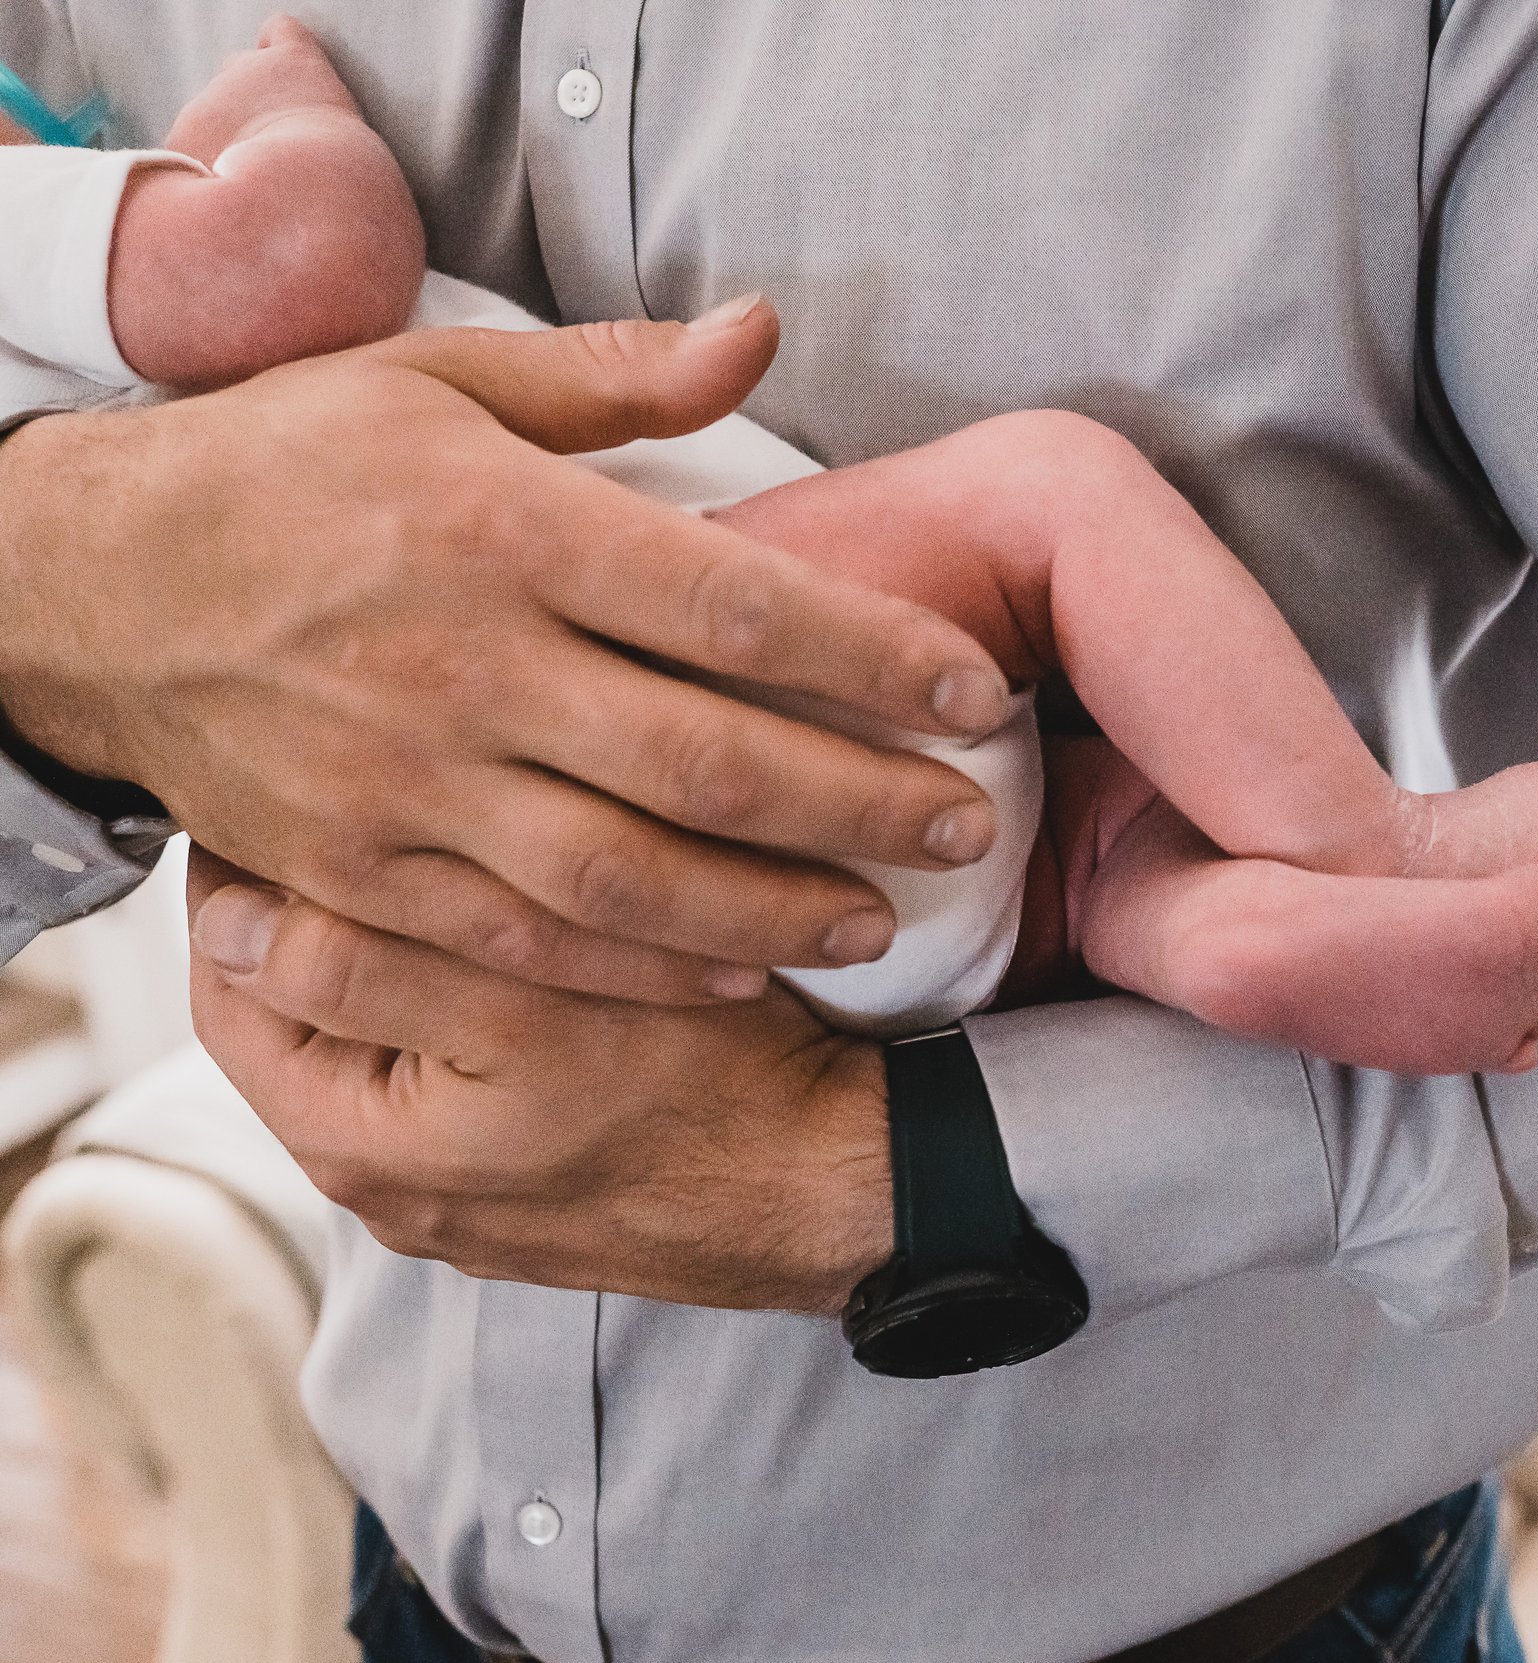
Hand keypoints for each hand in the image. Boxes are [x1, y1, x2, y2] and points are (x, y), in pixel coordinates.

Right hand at [0, 302, 1011, 1002]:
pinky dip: (642, 967)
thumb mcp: (439, 381)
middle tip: (967, 824)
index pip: (736, 606)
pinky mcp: (363, 870)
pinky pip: (527, 940)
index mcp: (505, 532)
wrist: (86, 583)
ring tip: (880, 916)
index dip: (876, 656)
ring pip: (629, 875)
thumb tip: (764, 329)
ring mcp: (410, 784)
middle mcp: (467, 668)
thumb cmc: (286, 464)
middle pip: (709, 759)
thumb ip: (616, 375)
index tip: (975, 690)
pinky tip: (738, 970)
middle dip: (862, 801)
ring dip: (774, 907)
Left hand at [186, 848, 894, 1308]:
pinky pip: (472, 1074)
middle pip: (312, 1012)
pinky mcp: (538, 1181)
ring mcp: (468, 1189)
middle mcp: (392, 1185)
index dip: (247, 873)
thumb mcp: (525, 1012)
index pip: (232, 986)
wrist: (841, 1185)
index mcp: (355, 1146)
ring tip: (477, 847)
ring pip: (400, 1036)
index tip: (290, 781)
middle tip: (384, 792)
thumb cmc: (710, 1091)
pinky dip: (490, 1002)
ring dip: (425, 945)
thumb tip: (220, 920)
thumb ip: (367, 967)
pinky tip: (550, 938)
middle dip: (340, 902)